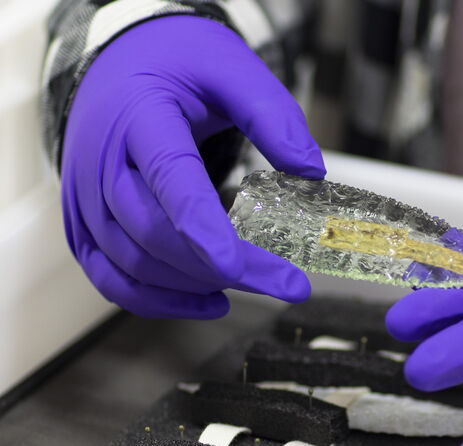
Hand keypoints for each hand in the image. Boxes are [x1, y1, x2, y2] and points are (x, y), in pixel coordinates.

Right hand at [61, 16, 324, 317]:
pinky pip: (110, 277)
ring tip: (257, 281)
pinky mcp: (85, 222)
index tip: (237, 265)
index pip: (168, 177)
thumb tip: (311, 171)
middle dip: (223, 267)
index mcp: (139, 114)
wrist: (119, 62)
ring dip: (195, 283)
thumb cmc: (175, 63)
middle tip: (289, 285)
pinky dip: (157, 300)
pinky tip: (210, 301)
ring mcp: (86, 196)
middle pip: (154, 231)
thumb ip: (270, 113)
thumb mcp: (228, 65)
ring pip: (132, 261)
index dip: (200, 227)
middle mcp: (101, 161)